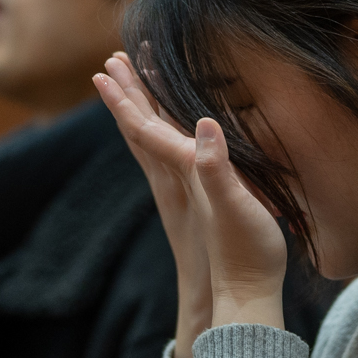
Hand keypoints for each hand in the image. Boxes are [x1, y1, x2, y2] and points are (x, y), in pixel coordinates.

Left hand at [94, 53, 287, 357]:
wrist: (244, 296)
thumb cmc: (247, 252)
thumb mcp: (236, 206)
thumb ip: (218, 168)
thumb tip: (206, 123)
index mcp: (183, 174)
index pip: (145, 128)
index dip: (128, 97)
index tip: (110, 67)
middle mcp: (177, 180)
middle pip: (142, 129)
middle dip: (128, 94)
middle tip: (112, 62)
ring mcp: (185, 191)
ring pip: (153, 142)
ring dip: (140, 111)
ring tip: (131, 87)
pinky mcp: (198, 201)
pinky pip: (170, 157)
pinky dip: (162, 135)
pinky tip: (169, 134)